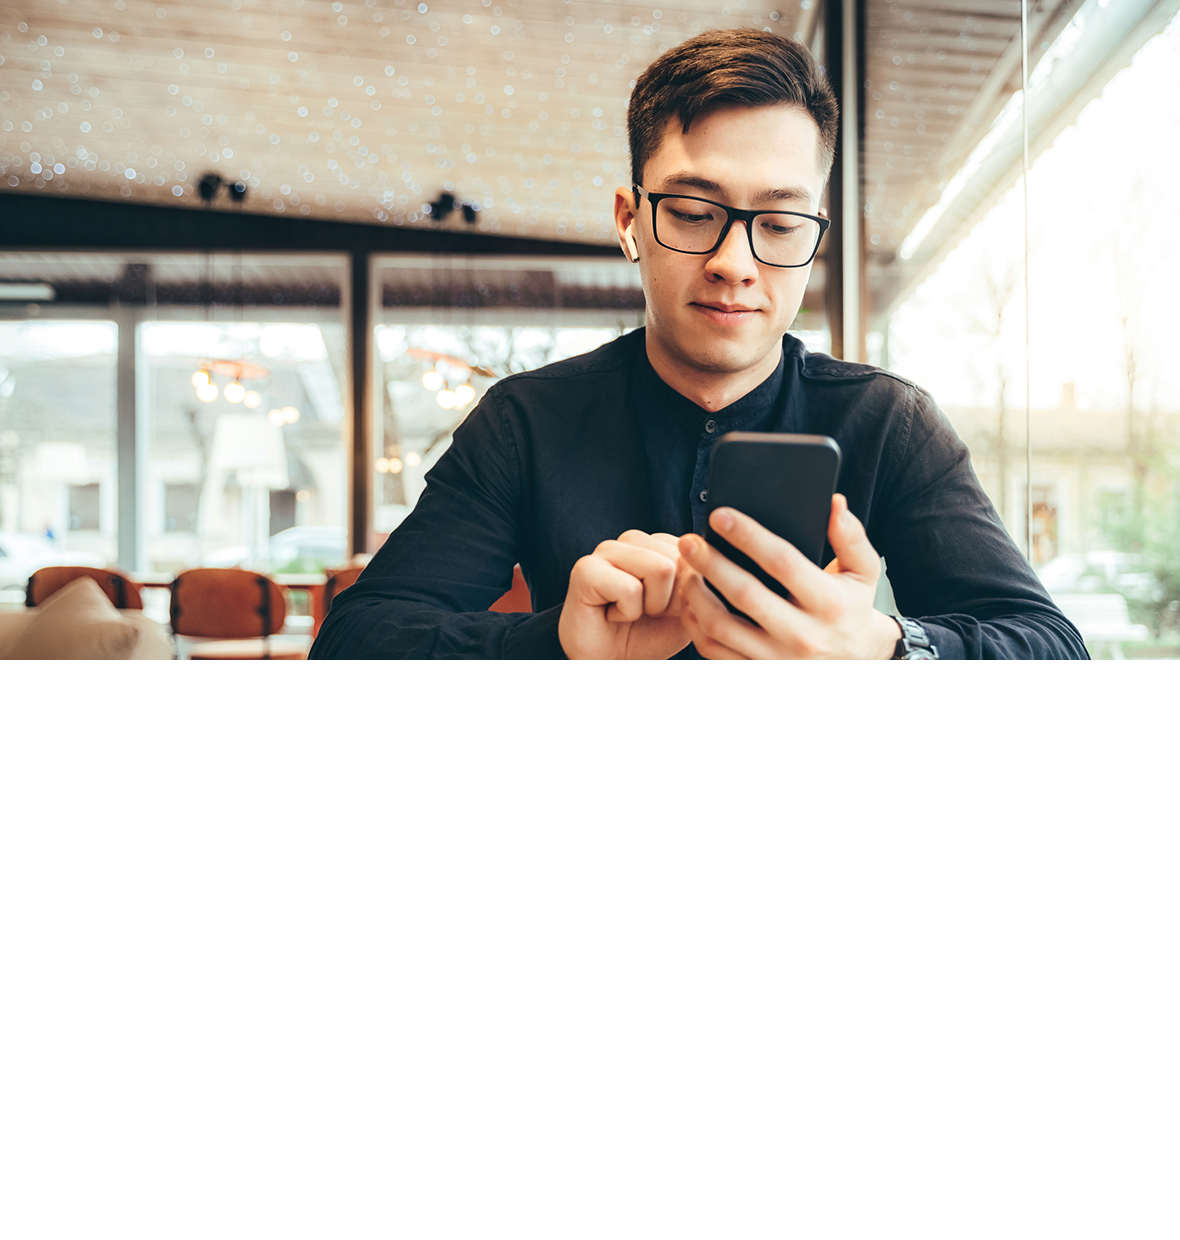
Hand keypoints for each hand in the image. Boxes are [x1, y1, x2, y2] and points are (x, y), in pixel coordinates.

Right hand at [559, 530, 691, 659]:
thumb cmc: (647, 636)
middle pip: (681, 559)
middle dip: (672, 598)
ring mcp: (606, 550)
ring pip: (661, 569)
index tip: (665, 607)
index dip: (687, 591)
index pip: (695, 553)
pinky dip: (627, 613)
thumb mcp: (686, 610)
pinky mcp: (586, 569)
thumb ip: (698, 583)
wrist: (610, 665)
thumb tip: (700, 566)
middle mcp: (631, 540)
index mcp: (656, 543)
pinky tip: (611, 615)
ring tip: (629, 611)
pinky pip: (631, 588)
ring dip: (652, 605)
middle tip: (645, 612)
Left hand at [675, 495, 901, 659]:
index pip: (783, 562)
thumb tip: (833, 503)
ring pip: (720, 627)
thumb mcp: (863, 572)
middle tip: (688, 541)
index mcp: (829, 604)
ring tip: (686, 569)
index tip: (720, 516)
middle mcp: (803, 635)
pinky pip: (713, 651)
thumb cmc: (852, 609)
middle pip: (744, 595)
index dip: (748, 536)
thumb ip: (851, 537)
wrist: (857, 663)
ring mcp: (777, 659)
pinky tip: (689, 600)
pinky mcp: (758, 673)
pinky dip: (694, 624)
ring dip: (695, 594)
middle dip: (710, 563)